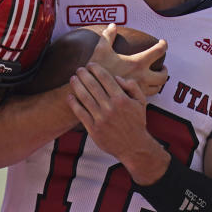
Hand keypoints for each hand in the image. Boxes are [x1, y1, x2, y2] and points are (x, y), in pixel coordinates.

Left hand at [68, 65, 166, 181]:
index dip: (96, 69)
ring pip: (85, 98)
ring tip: (73, 79)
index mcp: (122, 99)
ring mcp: (101, 119)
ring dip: (77, 86)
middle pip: (93, 86)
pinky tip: (70, 96)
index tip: (91, 64)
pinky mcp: (94, 129)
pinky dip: (74, 103)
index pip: (106, 79)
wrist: (134, 147)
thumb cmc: (137, 122)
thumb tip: (117, 77)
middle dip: (84, 75)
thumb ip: (132, 86)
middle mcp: (110, 108)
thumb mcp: (141, 102)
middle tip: (79, 69)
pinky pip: (80, 113)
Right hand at [88, 24, 167, 95]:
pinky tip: (143, 89)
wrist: (91, 92)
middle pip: (163, 75)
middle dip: (165, 70)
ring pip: (157, 88)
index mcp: (137, 62)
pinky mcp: (134, 100)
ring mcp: (139, 90)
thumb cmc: (96, 70)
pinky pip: (147, 97)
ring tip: (154, 79)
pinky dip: (149, 91)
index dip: (163, 45)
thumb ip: (107, 36)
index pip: (158, 51)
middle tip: (162, 67)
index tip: (163, 43)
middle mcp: (142, 77)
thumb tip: (112, 25)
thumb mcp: (100, 50)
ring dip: (158, 82)